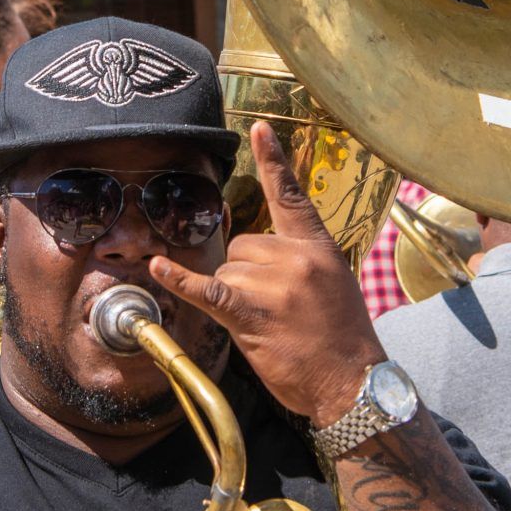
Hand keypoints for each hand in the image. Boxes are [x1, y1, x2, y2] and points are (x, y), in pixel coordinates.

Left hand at [147, 121, 380, 425]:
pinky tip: (157, 267)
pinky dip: (180, 280)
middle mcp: (294, 257)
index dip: (274, 161)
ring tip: (267, 325)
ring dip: (234, 298)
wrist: (353, 381)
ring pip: (226, 272)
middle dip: (245, 275)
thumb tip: (257, 257)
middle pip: (241, 246)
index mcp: (317, 247)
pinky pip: (207, 289)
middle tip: (273, 308)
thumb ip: (299, 261)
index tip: (258, 129)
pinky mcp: (251, 312)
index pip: (291, 196)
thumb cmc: (342, 339)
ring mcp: (273, 284)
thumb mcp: (334, 284)